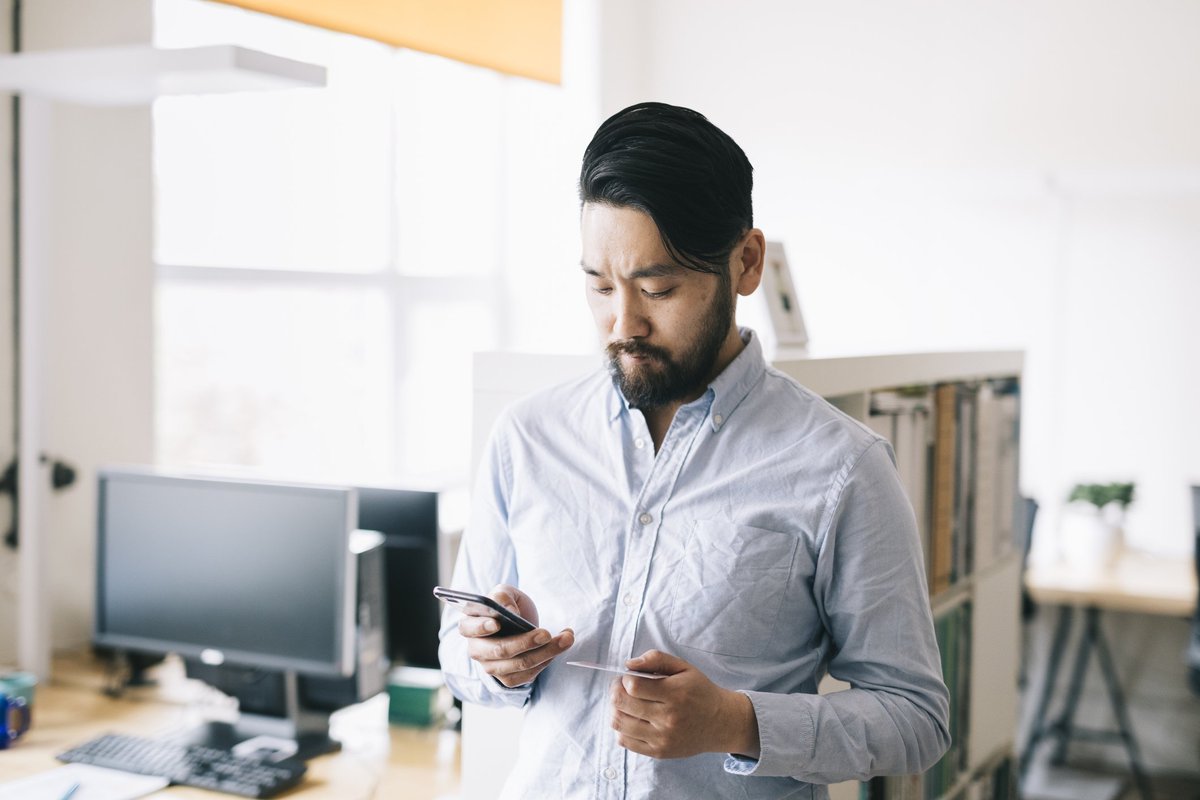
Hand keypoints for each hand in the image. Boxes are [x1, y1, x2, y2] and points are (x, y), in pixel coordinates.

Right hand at [458, 584, 573, 687]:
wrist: (519, 625)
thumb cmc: (509, 607)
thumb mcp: (506, 593)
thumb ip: (503, 595)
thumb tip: (507, 609)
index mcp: (470, 625)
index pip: (469, 627)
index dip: (482, 626)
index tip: (497, 622)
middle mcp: (477, 649)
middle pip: (500, 650)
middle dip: (525, 642)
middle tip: (546, 633)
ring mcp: (490, 667)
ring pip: (518, 664)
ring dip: (546, 652)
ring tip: (566, 638)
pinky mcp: (507, 678)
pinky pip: (527, 676)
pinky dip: (546, 662)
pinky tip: (557, 648)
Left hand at [609, 650, 759, 759]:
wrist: (720, 723)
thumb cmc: (700, 692)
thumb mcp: (684, 668)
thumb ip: (656, 659)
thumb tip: (629, 664)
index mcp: (675, 694)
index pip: (633, 687)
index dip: (624, 679)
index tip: (629, 677)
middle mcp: (668, 719)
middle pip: (622, 705)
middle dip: (616, 691)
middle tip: (621, 687)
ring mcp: (662, 738)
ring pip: (619, 724)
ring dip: (615, 710)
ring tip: (624, 703)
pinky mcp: (659, 752)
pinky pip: (625, 741)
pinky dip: (621, 729)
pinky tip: (631, 719)